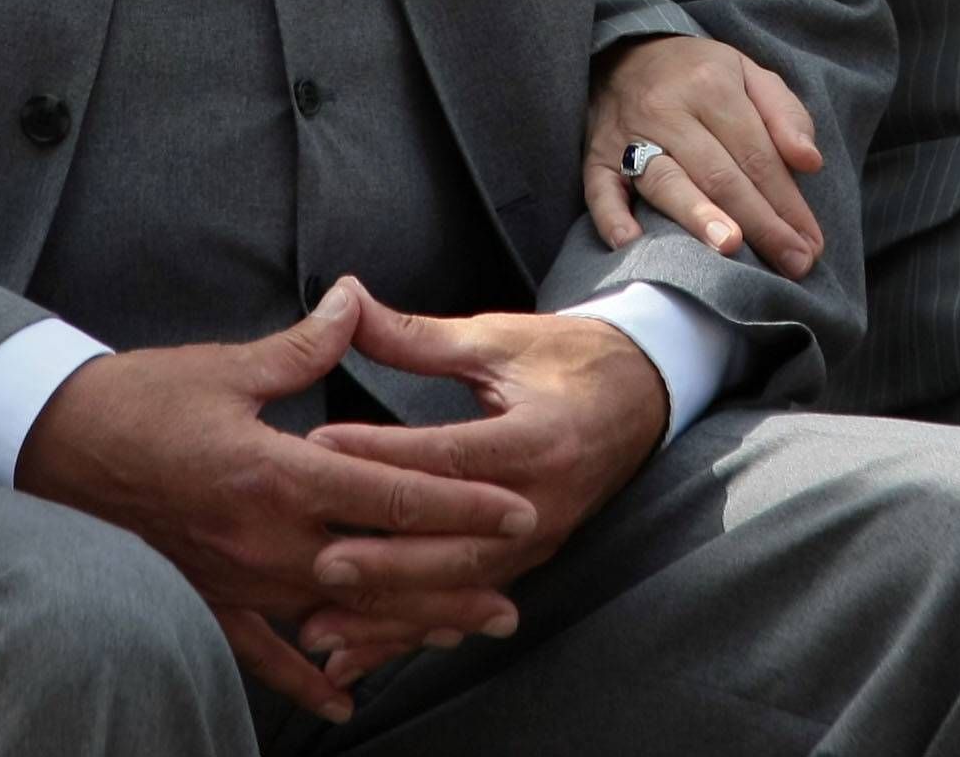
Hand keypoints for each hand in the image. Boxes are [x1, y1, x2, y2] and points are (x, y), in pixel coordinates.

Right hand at [13, 279, 537, 722]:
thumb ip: (305, 346)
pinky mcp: (206, 597)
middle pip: (380, 569)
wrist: (53, 448)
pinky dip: (303, 677)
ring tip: (456, 636)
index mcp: (279, 472)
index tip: (517, 515)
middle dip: (449, 586)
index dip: (461, 506)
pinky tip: (340, 700)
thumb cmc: (142, 399)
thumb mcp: (230, 368)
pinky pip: (261, 650)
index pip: (391, 494)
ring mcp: (236, 577)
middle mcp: (266, 537)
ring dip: (398, 627)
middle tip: (509, 603)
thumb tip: (354, 299)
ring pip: (337, 613)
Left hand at [297, 289, 667, 683]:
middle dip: (386, 560)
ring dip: (388, 614)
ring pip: (455, 589)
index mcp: (537, 439)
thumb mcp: (500, 339)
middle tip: (318, 563)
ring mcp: (537, 543)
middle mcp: (541, 504)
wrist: (641, 397)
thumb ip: (420, 337)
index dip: (383, 453)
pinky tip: (358, 659)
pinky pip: (464, 605)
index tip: (318, 448)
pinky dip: (410, 632)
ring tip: (320, 628)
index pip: (449, 455)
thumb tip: (347, 302)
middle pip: (455, 543)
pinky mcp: (527, 564)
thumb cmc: (566, 360)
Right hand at [584, 35, 824, 276]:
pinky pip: (600, 189)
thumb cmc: (698, 75)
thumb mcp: (749, 74)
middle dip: (760, 223)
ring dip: (698, 216)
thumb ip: (785, 115)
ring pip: (666, 181)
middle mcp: (669, 110)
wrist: (624, 53)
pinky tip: (631, 243)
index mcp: (712, 86)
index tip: (811, 244)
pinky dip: (612, 217)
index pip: (756, 154)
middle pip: (719, 174)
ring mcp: (628, 135)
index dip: (788, 202)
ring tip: (730, 248)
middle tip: (793, 262)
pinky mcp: (596, 156)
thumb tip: (810, 163)